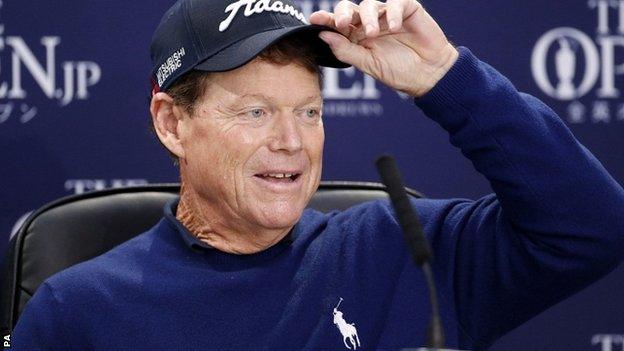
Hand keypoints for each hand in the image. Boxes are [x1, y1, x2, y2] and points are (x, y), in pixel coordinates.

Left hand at [310, 0, 458, 96]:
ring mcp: (387, 14)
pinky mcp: (407, 8)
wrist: (429, 74)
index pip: (338, 24)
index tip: (314, 19)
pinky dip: (392, 12)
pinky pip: (396, 2)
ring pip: (370, 4)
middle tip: (342, 24)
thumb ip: (347, 50)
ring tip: (373, 34)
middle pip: (349, 8)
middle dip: (342, 13)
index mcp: (357, 37)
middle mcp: (370, 23)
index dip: (325, 19)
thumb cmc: (399, 71)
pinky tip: (393, 26)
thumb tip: (324, 36)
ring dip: (368, 18)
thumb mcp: (369, 64)